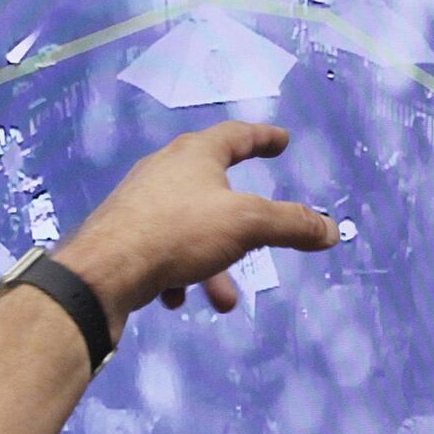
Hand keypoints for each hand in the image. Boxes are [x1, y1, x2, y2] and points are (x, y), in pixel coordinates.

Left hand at [54, 121, 338, 334]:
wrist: (102, 273)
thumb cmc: (177, 233)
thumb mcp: (246, 226)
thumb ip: (291, 225)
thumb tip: (331, 229)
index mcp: (194, 155)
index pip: (236, 136)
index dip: (263, 138)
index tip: (281, 141)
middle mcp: (163, 171)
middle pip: (213, 188)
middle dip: (242, 225)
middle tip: (259, 238)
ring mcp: (139, 204)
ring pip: (189, 229)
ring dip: (212, 263)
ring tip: (221, 298)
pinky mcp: (121, 237)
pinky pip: (160, 252)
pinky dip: (177, 274)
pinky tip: (175, 298)